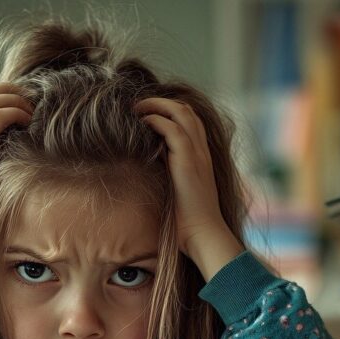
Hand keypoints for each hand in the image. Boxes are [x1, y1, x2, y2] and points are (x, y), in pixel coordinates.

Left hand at [135, 98, 243, 280]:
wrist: (202, 234)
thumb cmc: (188, 222)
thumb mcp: (178, 191)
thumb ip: (169, 175)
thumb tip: (150, 167)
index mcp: (202, 157)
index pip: (191, 121)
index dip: (171, 111)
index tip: (148, 114)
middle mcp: (202, 151)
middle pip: (187, 110)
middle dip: (161, 102)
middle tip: (138, 106)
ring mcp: (197, 153)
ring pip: (181, 112)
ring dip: (156, 105)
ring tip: (136, 109)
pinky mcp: (188, 160)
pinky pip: (172, 129)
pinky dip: (155, 120)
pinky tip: (141, 124)